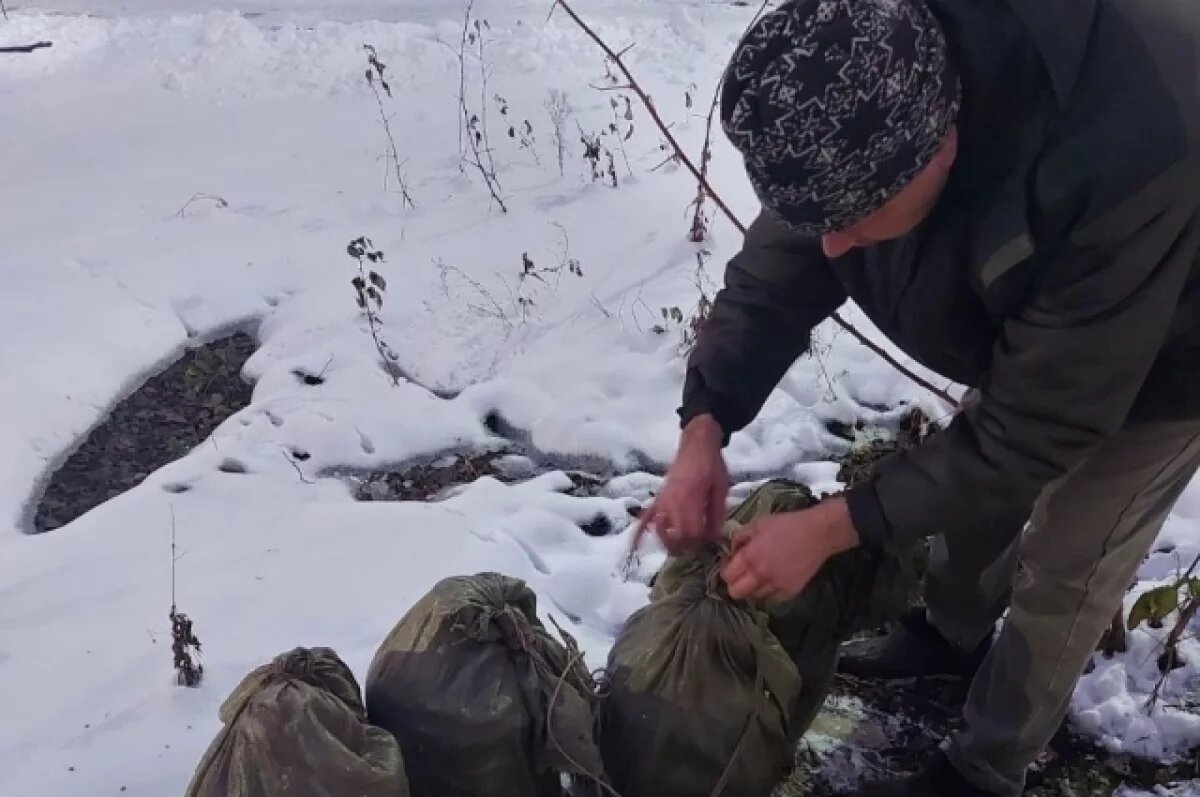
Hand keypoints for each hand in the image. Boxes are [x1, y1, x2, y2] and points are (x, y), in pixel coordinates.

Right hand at [633, 414, 729, 555]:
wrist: (697, 444)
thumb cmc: (712, 464)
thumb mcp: (721, 488)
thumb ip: (717, 514)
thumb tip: (714, 537)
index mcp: (690, 499)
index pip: (691, 533)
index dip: (701, 542)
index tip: (710, 540)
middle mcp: (672, 502)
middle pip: (675, 537)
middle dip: (687, 546)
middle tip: (698, 544)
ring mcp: (662, 500)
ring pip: (661, 530)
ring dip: (669, 541)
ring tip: (680, 545)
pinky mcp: (658, 498)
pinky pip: (645, 516)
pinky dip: (639, 532)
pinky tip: (634, 546)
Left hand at [721, 497, 859, 600]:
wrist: (818, 533)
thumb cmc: (788, 525)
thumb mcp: (758, 524)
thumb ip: (740, 537)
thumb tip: (731, 549)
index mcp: (751, 557)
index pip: (727, 576)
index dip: (726, 571)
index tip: (730, 565)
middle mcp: (761, 575)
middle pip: (736, 593)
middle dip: (734, 585)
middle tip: (740, 575)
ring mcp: (776, 586)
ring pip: (754, 597)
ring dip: (752, 589)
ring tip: (758, 577)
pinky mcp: (790, 592)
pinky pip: (771, 599)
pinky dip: (768, 592)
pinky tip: (771, 580)